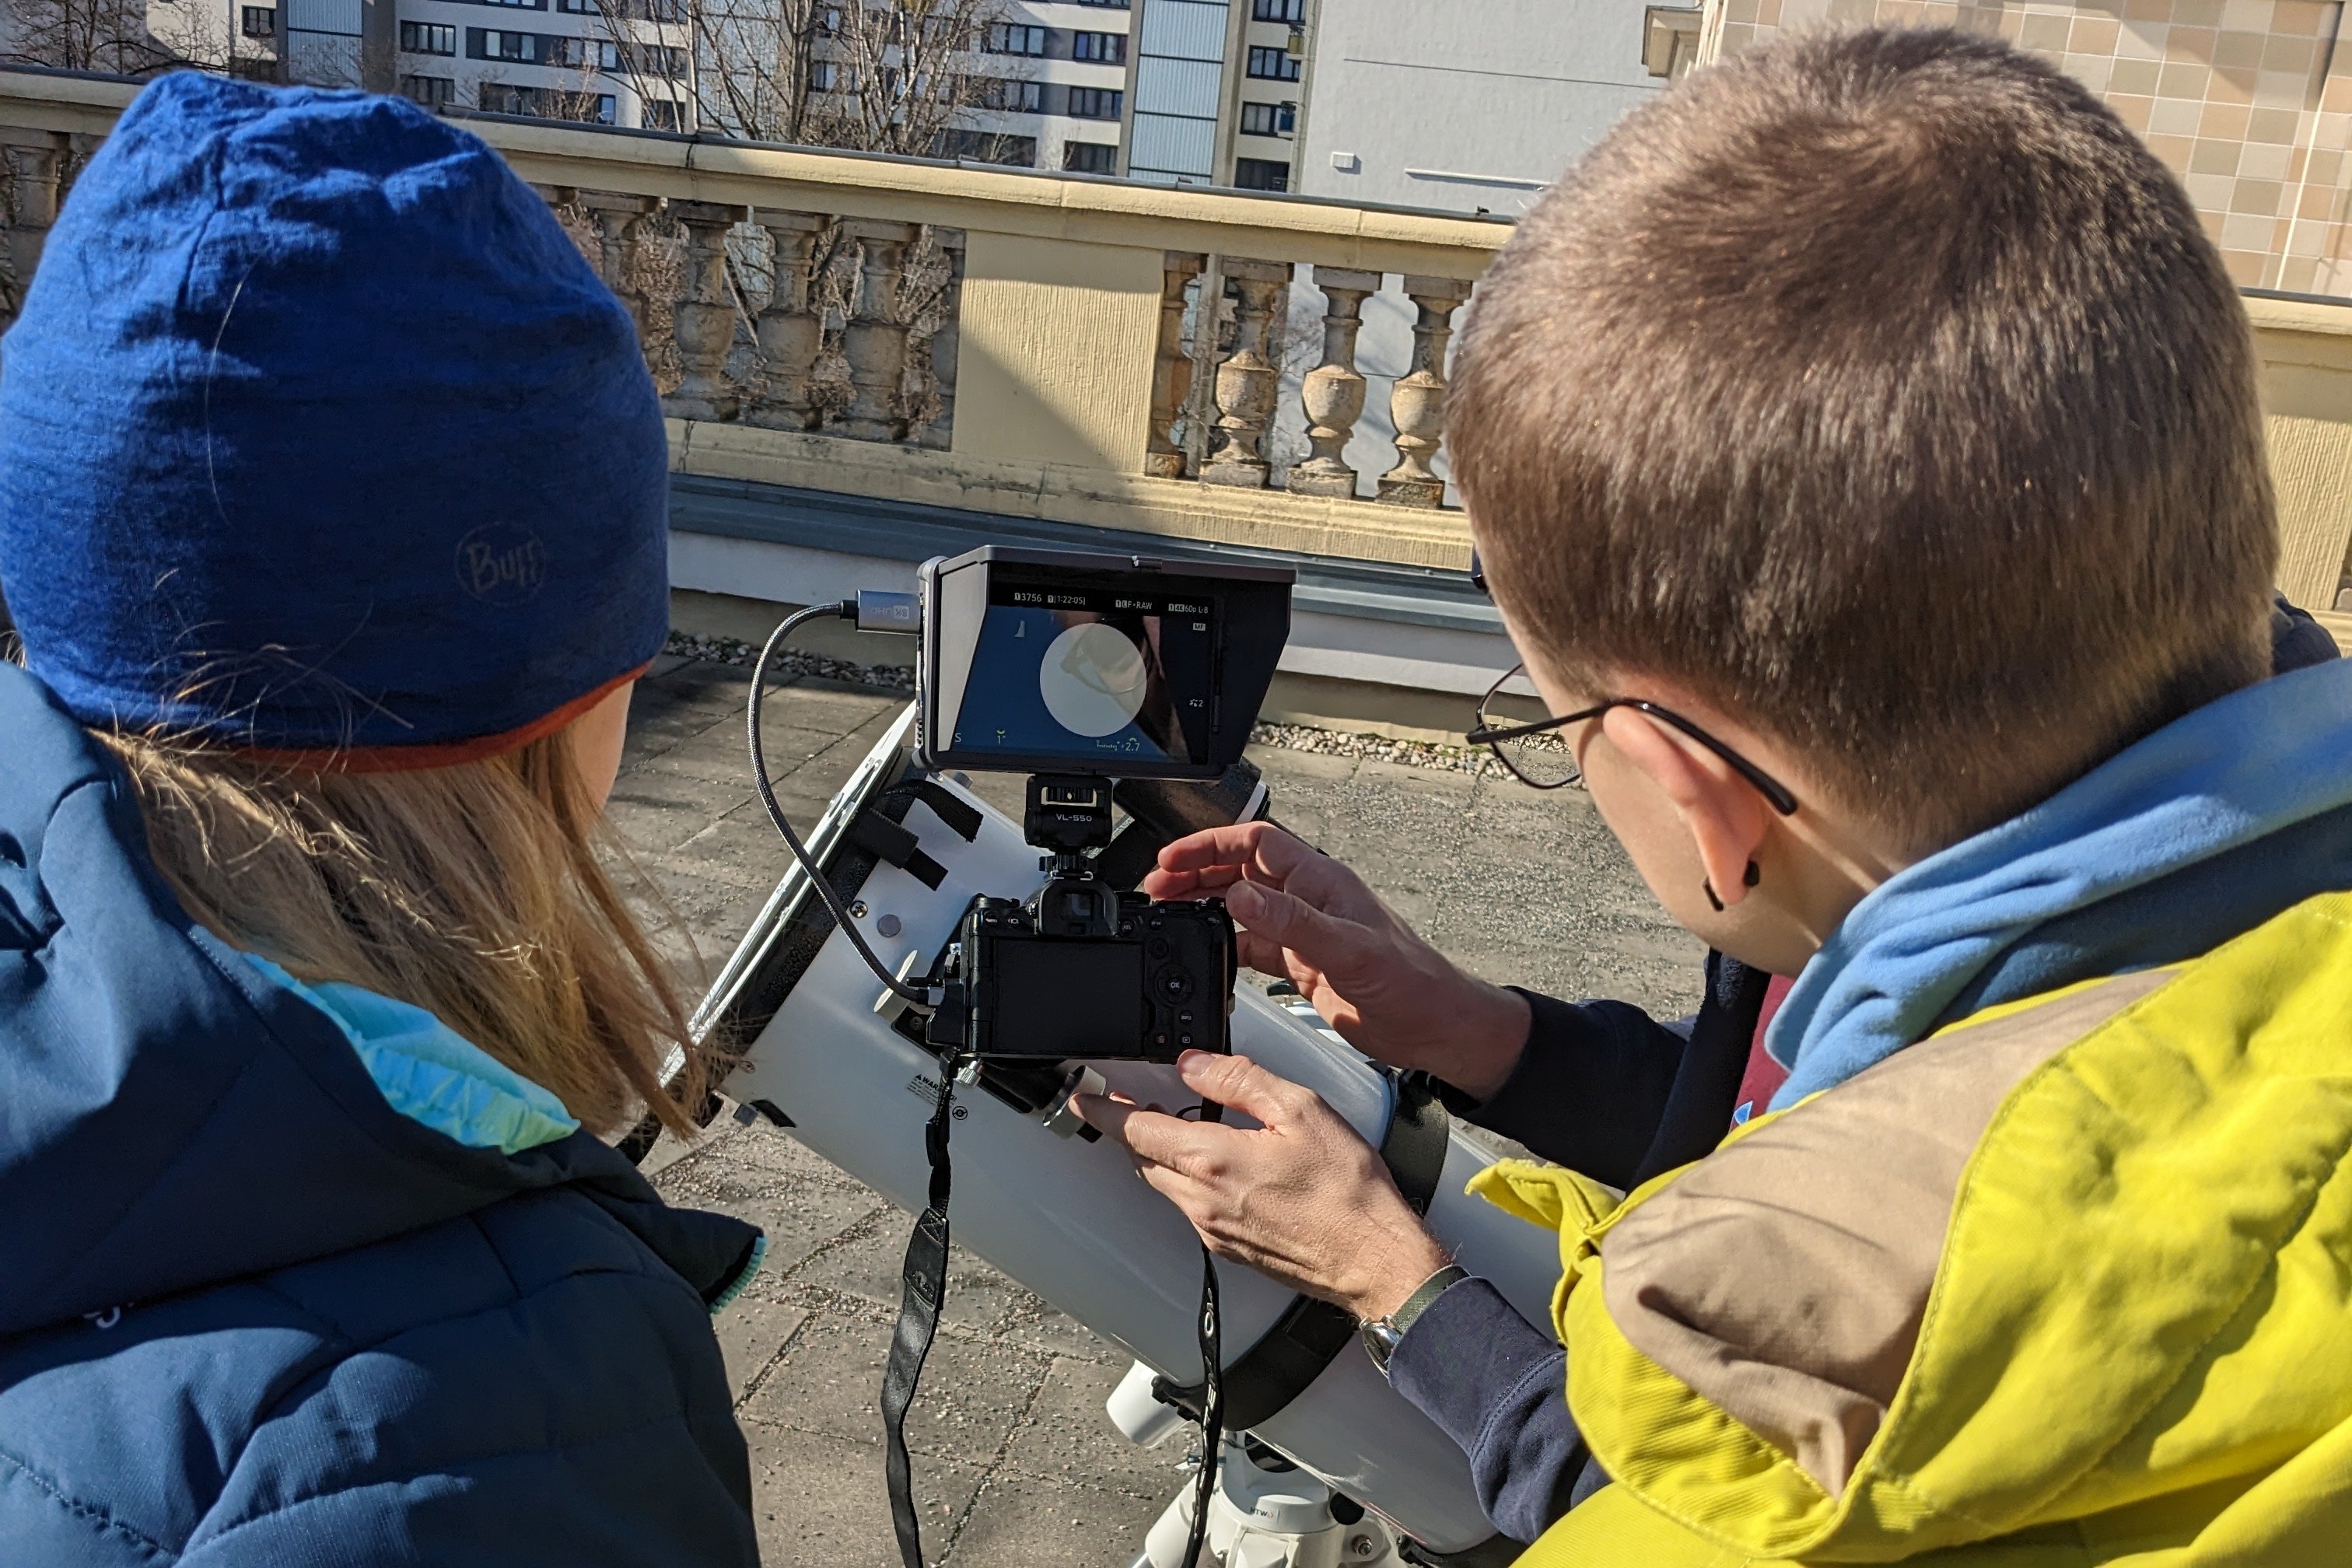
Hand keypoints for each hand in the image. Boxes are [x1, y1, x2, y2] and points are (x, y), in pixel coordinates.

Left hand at [1075, 1052, 1453, 1321]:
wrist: (1374, 1260)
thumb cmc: (1349, 1192)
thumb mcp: (1301, 1109)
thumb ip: (1240, 1080)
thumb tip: (1196, 1064)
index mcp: (1214, 1160)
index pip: (1135, 1130)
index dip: (1103, 1109)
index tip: (1082, 1095)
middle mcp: (1203, 1201)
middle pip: (1142, 1159)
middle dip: (1130, 1129)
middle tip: (1133, 1101)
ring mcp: (1213, 1230)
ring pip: (1165, 1184)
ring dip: (1162, 1155)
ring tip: (1183, 1127)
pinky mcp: (1228, 1250)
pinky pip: (1191, 1208)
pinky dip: (1191, 1181)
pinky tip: (1223, 1165)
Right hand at [1144, 822, 1530, 1099]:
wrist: (1435, 1027)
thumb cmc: (1412, 981)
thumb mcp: (1349, 949)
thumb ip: (1293, 923)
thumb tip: (1242, 895)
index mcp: (1321, 882)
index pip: (1255, 843)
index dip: (1210, 845)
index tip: (1172, 860)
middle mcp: (1309, 901)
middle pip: (1240, 870)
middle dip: (1196, 872)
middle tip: (1157, 887)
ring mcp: (1303, 933)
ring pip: (1241, 907)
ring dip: (1203, 906)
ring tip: (1167, 913)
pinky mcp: (1301, 966)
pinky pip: (1251, 946)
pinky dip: (1222, 945)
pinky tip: (1202, 953)